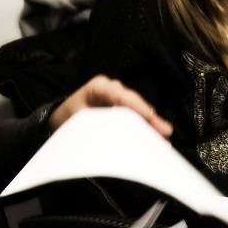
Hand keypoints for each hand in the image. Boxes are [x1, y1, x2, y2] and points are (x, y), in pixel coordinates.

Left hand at [49, 75, 172, 138]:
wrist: (62, 118)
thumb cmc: (68, 119)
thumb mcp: (79, 123)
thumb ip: (97, 128)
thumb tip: (116, 140)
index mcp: (98, 87)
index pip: (120, 95)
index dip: (136, 106)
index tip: (148, 116)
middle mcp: (113, 89)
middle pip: (134, 103)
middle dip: (150, 118)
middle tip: (164, 132)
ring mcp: (119, 97)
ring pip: (138, 110)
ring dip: (150, 125)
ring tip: (164, 138)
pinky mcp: (123, 107)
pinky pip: (136, 117)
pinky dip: (145, 128)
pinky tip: (156, 138)